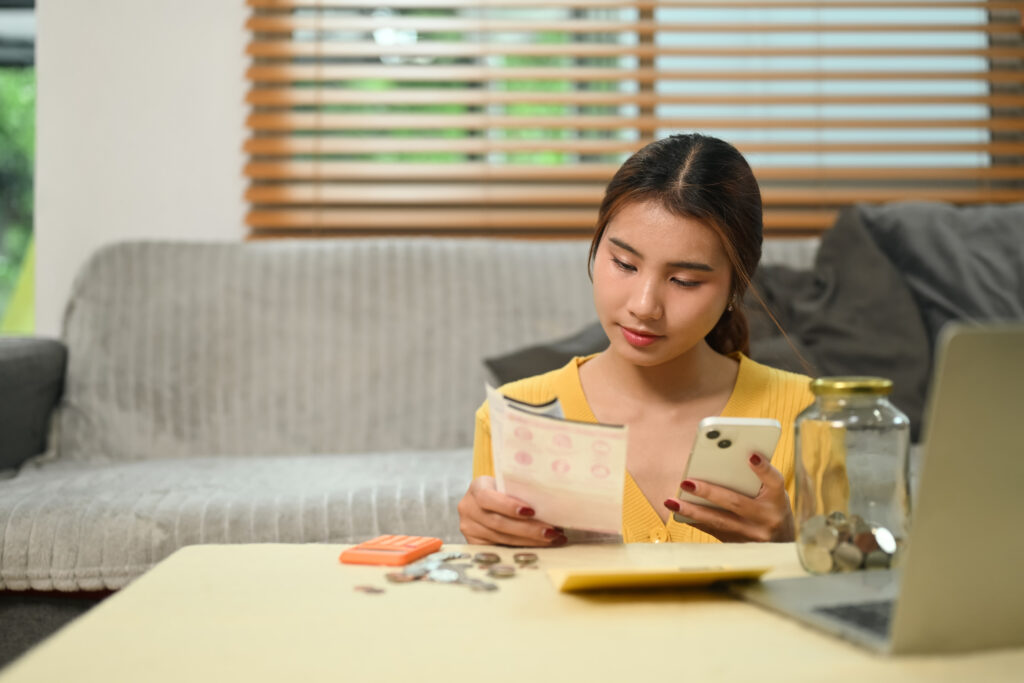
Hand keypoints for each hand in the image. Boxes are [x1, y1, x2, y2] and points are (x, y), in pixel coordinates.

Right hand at [458, 476, 567, 546]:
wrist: (488, 501)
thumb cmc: (504, 489)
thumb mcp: (507, 484)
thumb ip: (520, 490)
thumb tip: (551, 501)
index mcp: (477, 488)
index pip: (488, 498)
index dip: (508, 506)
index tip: (531, 511)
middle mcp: (468, 508)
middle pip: (498, 523)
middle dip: (528, 529)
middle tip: (552, 531)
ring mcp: (470, 528)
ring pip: (502, 538)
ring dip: (530, 540)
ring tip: (552, 538)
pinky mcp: (475, 543)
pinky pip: (501, 547)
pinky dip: (523, 546)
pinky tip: (540, 545)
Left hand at [662, 453, 794, 542]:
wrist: (782, 545)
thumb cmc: (772, 508)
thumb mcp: (772, 492)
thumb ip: (754, 479)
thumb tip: (720, 462)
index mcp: (778, 499)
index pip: (774, 481)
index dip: (764, 469)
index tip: (751, 456)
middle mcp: (768, 518)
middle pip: (736, 503)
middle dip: (709, 492)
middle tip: (686, 482)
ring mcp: (753, 536)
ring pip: (719, 521)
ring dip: (692, 511)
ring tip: (671, 502)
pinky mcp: (739, 545)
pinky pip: (713, 531)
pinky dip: (695, 521)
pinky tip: (679, 513)